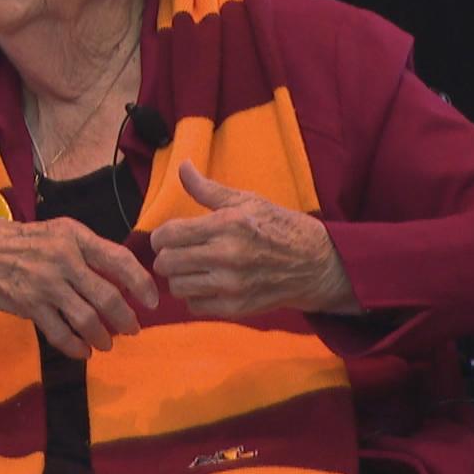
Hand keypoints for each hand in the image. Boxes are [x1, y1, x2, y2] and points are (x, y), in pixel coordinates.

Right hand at [0, 217, 159, 358]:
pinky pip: (60, 333)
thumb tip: (127, 276)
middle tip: (133, 328)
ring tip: (107, 343)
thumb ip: (91, 252)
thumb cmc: (28, 243)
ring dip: (102, 336)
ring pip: (86, 318)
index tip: (152, 301)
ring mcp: (45, 283)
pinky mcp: (30, 305)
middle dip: (125, 318)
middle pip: (107, 296)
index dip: (141, 283)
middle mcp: (63, 258)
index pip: (118, 259)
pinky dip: (76, 346)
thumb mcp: (60, 234)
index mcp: (75, 236)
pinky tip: (83, 351)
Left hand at [150, 162, 360, 317]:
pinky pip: (195, 306)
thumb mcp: (246, 201)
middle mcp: (228, 255)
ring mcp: (232, 285)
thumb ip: (207, 188)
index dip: (159, 237)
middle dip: (166, 257)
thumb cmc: (277, 226)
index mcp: (227, 224)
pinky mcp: (236, 308)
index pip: (169, 235)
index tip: (165, 237)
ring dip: (179, 278)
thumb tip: (182, 166)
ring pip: (177, 287)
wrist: (314, 263)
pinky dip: (195, 296)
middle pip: (167, 263)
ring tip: (192, 269)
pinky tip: (207, 284)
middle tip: (176, 253)